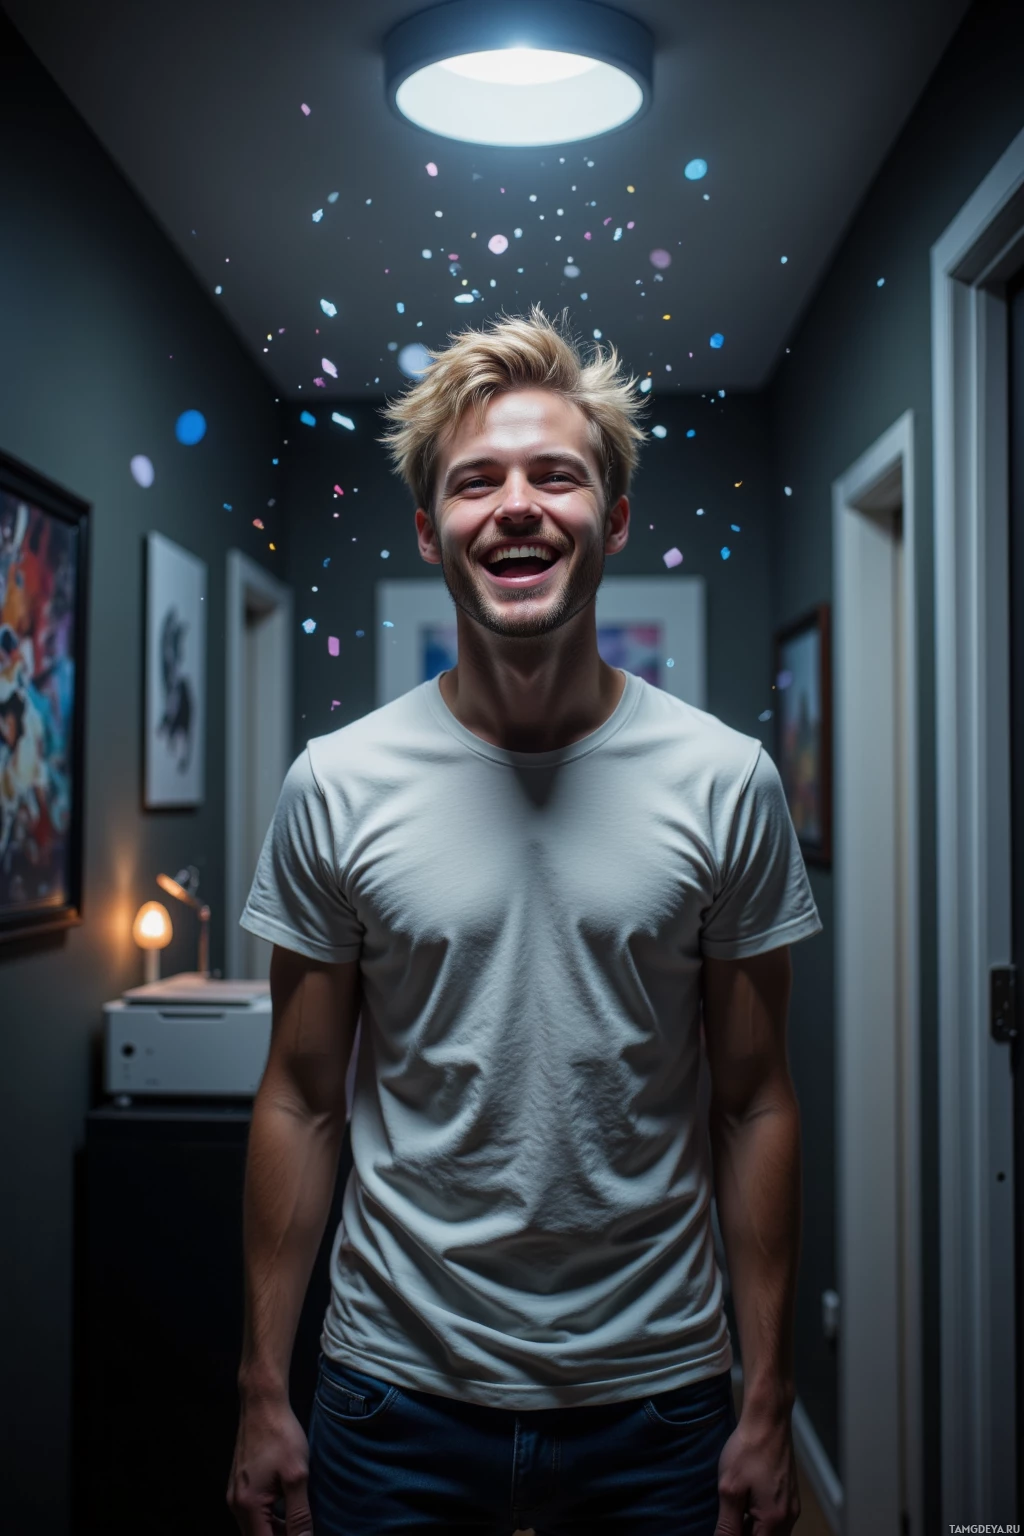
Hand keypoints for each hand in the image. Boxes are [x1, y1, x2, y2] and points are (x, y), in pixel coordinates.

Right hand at [227, 1390, 313, 1534]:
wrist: (263, 1404)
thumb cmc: (280, 1435)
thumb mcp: (297, 1476)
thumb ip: (299, 1514)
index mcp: (248, 1506)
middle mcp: (236, 1504)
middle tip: (305, 1530)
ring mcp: (235, 1494)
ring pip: (256, 1528)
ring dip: (277, 1530)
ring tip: (300, 1523)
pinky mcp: (240, 1485)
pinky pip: (254, 1513)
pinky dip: (271, 1518)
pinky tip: (288, 1509)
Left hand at [713, 1397, 800, 1534]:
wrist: (769, 1419)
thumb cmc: (748, 1450)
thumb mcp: (730, 1489)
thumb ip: (727, 1524)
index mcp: (774, 1521)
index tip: (725, 1528)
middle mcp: (789, 1518)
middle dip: (744, 1535)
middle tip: (726, 1521)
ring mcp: (792, 1506)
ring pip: (772, 1533)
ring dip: (752, 1529)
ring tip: (732, 1513)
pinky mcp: (789, 1494)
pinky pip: (776, 1520)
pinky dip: (759, 1519)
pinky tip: (744, 1505)